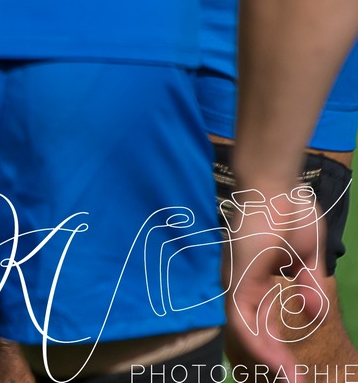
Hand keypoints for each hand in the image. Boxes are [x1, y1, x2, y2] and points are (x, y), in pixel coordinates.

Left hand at [223, 173, 326, 366]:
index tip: (296, 368)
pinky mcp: (237, 278)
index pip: (265, 316)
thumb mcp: (308, 257)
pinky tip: (273, 360)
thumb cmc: (290, 212)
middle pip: (257, 327)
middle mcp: (244, 281)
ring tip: (290, 378)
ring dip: (268, 355)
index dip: (279, 342)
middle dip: (276, 356)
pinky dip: (255, 341)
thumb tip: (313, 315)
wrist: (276, 188)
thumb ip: (309, 286)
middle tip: (295, 380)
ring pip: (247, 328)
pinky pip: (241, 318)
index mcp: (259, 275)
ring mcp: (238, 280)